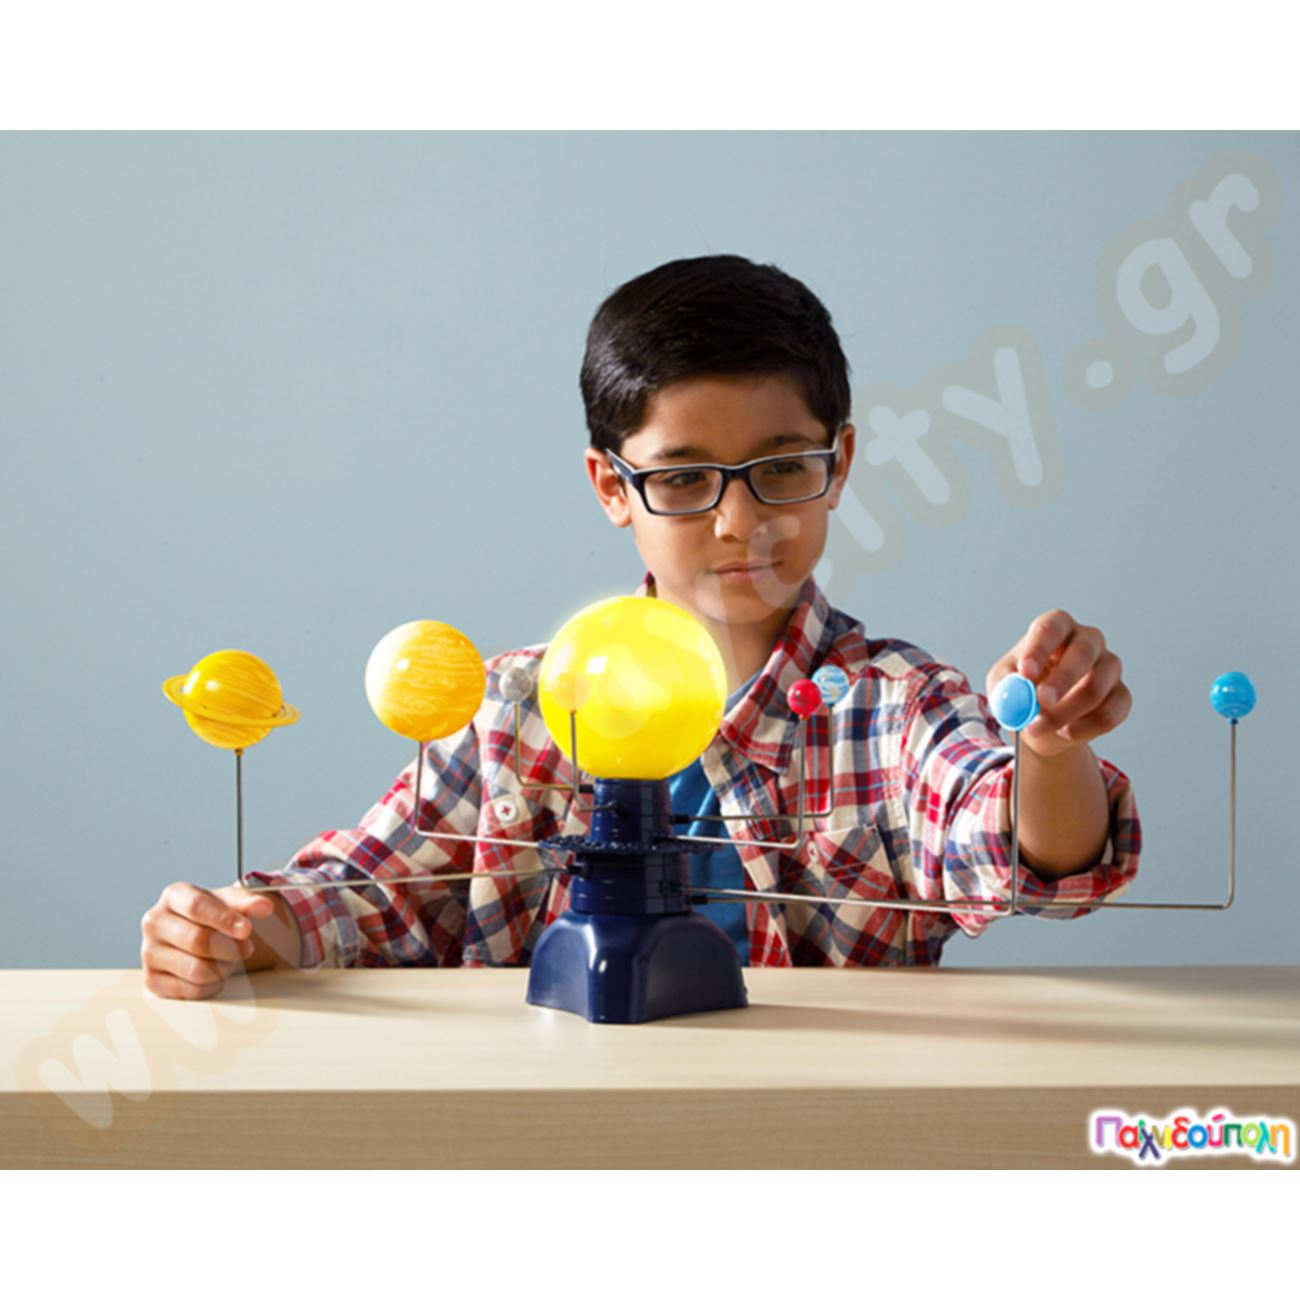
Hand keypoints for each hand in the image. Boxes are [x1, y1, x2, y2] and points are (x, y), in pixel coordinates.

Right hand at [140, 882, 275, 999]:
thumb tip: (265, 906)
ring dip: (222, 969)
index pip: (197, 907)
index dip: (224, 920)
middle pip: (197, 940)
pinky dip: (211, 985)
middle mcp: (155, 922)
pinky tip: (214, 974)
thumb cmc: (214, 915)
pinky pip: (189, 990)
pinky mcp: (151, 980)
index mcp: (174, 896)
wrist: (199, 933)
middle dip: (229, 948)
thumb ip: (248, 902)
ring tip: (227, 960)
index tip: (247, 930)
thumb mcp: (231, 902)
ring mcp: (149, 952)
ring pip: (194, 969)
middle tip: (246, 949)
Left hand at [987, 609, 1131, 759]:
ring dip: (1064, 714)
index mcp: (1057, 628)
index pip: (1052, 627)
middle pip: (1083, 653)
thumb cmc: (1022, 689)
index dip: (1039, 648)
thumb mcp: (1002, 683)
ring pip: (1095, 688)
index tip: (1026, 672)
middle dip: (1062, 679)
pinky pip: (1110, 713)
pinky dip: (1084, 728)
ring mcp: (1109, 667)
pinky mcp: (1120, 696)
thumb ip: (1006, 682)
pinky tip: (1065, 732)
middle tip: (1042, 700)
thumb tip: (1017, 688)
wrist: (1041, 721)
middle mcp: (1088, 641)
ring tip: (1038, 727)